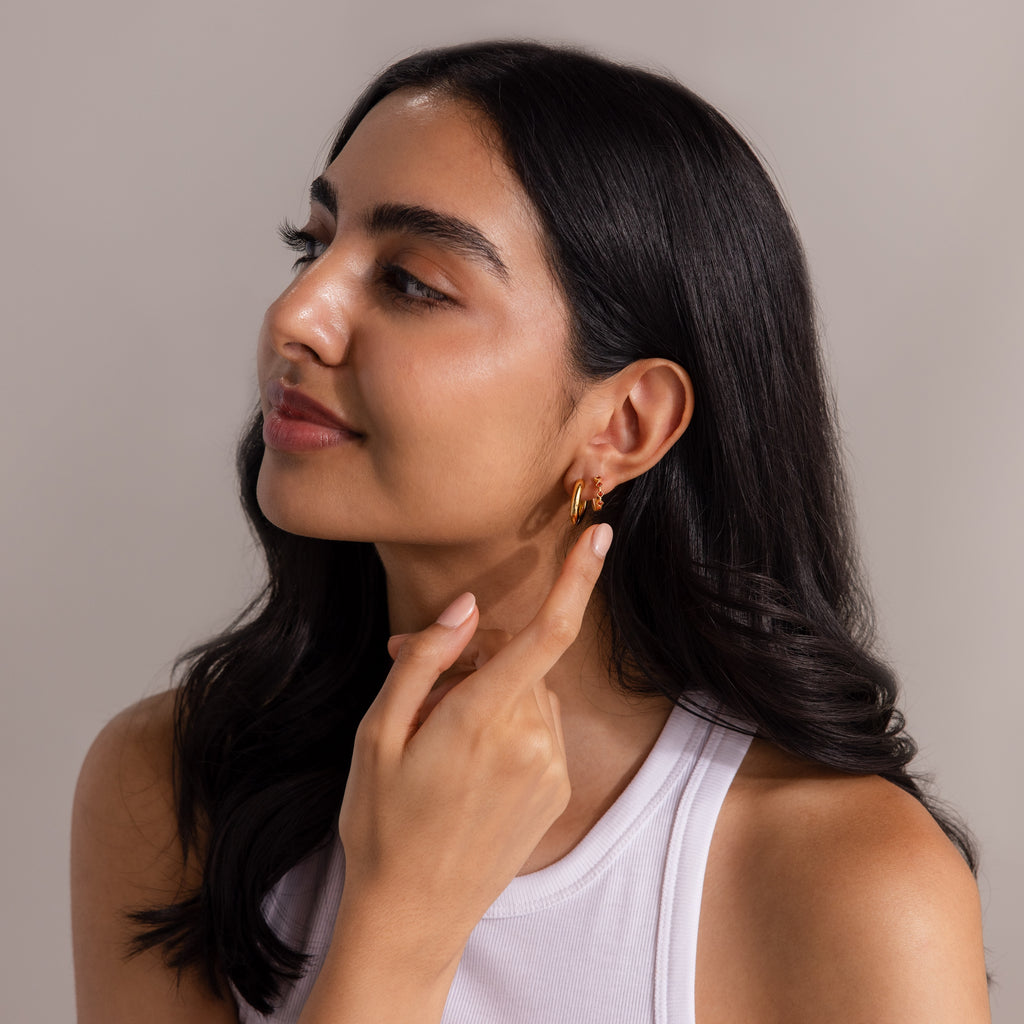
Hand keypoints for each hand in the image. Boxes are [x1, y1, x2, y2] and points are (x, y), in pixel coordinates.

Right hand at [335, 523, 612, 963]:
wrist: (412, 916)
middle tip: (417, 688)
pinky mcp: (555, 791)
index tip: (601, 536)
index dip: (578, 579)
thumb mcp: (377, 733)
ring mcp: (548, 769)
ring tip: (439, 738)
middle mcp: (530, 741)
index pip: (546, 633)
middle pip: (522, 662)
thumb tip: (466, 609)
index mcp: (482, 719)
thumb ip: (424, 661)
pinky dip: (511, 726)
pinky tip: (469, 764)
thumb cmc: (381, 821)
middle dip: (480, 658)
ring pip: (531, 694)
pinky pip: (540, 730)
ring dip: (494, 696)